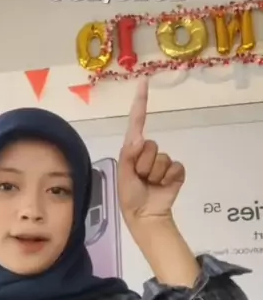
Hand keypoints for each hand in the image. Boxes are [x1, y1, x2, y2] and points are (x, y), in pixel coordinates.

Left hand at [117, 78, 184, 229]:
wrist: (145, 216)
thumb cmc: (129, 195)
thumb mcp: (123, 174)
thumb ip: (129, 155)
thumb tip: (140, 139)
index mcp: (132, 149)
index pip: (137, 121)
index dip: (140, 102)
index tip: (143, 83)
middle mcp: (148, 152)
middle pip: (151, 146)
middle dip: (144, 165)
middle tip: (140, 179)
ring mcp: (163, 162)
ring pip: (162, 159)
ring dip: (155, 174)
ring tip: (149, 184)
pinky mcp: (176, 172)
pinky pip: (175, 168)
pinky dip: (169, 179)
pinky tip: (163, 187)